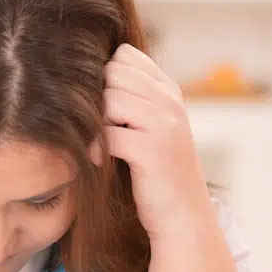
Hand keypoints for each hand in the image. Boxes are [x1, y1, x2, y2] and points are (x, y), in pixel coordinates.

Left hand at [90, 44, 211, 238]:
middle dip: (97, 97)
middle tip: (97, 127)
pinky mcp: (152, 150)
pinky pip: (108, 134)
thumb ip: (134, 100)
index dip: (105, 76)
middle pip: (113, 72)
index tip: (103, 106)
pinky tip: (99, 161)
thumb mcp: (153, 128)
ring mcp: (164, 125)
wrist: (183, 216)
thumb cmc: (158, 173)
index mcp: (169, 91)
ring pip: (110, 99)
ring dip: (95, 122)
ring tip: (98, 144)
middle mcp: (170, 102)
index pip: (126, 55)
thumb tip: (88, 75)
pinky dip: (96, 148)